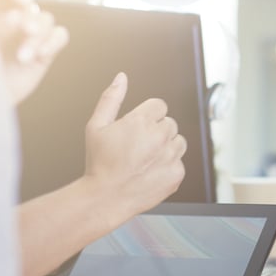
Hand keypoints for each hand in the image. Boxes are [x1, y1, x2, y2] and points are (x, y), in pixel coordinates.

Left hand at [0, 0, 68, 104]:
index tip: (23, 1)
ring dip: (38, 36)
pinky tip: (41, 54)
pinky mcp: (45, 51)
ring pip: (46, 21)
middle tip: (25, 29)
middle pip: (31, 8)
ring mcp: (31, 35)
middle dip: (30, 18)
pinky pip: (60, 36)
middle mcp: (15, 20)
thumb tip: (16, 17)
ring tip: (22, 57)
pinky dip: (54, 42)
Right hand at [83, 73, 186, 225]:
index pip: (160, 105)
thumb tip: (121, 77)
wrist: (105, 198)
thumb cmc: (98, 162)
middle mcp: (160, 137)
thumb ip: (111, 98)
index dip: (147, 116)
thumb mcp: (96, 126)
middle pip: (169, 123)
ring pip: (179, 142)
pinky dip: (168, 166)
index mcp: (141, 121)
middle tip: (137, 146)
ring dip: (166, 147)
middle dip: (156, 131)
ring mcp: (170, 157)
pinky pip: (179, 162)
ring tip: (145, 159)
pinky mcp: (177, 174)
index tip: (137, 129)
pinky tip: (150, 172)